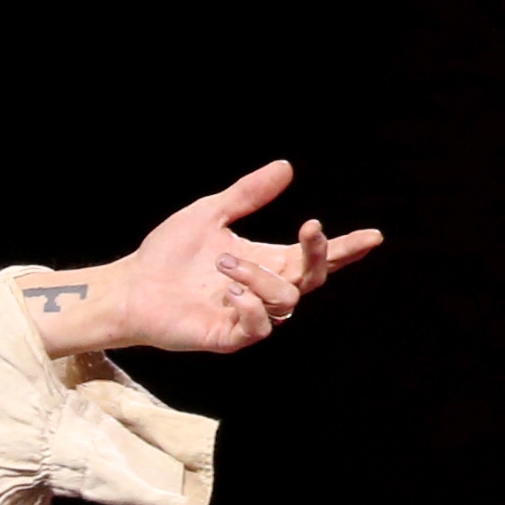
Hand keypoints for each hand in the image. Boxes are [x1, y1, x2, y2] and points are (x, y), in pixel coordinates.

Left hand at [29, 161, 383, 357]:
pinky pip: (259, 329)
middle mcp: (263, 289)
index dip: (345, 249)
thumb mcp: (211, 213)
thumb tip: (286, 167)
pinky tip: (230, 292)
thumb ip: (248, 194)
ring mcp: (248, 316)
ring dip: (261, 277)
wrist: (131, 285)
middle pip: (313, 279)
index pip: (315, 257)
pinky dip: (251, 307)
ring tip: (224, 262)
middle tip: (309, 227)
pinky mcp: (228, 337)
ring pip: (286, 301)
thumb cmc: (169, 253)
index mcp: (266, 261)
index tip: (373, 236)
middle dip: (319, 254)